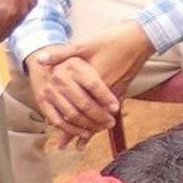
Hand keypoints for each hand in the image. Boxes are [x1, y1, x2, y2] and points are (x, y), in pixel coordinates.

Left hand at [25, 22, 154, 147]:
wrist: (142, 36)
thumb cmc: (113, 38)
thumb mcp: (85, 44)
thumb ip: (62, 54)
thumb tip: (40, 60)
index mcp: (92, 80)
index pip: (78, 107)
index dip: (69, 124)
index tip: (61, 138)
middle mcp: (105, 89)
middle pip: (89, 116)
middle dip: (78, 132)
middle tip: (66, 146)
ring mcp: (116, 88)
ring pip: (102, 114)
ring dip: (91, 130)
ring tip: (80, 144)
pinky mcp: (124, 85)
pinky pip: (113, 107)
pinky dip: (105, 117)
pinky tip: (103, 124)